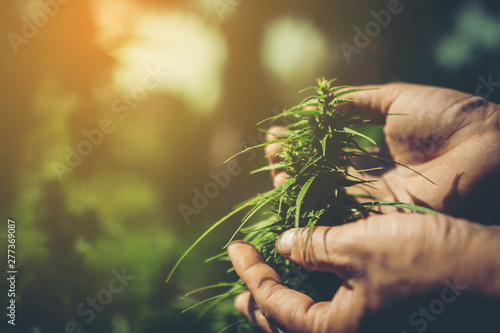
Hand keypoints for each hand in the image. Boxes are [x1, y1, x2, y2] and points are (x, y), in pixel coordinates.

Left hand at [228, 213, 499, 332]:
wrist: (487, 271)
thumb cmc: (423, 259)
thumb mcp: (358, 246)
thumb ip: (312, 247)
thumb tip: (283, 245)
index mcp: (335, 330)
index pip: (274, 303)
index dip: (250, 273)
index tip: (234, 248)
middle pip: (286, 323)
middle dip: (259, 300)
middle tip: (240, 285)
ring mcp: (365, 326)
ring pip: (309, 319)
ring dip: (282, 300)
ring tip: (262, 286)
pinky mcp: (379, 313)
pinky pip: (332, 309)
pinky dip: (311, 293)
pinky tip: (307, 276)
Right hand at [266, 83, 499, 221]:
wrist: (485, 146)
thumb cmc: (447, 117)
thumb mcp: (395, 99)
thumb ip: (356, 102)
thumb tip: (318, 104)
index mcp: (377, 151)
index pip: (330, 151)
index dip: (303, 143)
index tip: (278, 131)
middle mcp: (371, 178)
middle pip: (323, 176)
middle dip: (293, 164)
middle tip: (269, 152)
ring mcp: (374, 199)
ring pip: (326, 195)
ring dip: (296, 183)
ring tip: (272, 166)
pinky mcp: (379, 216)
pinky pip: (339, 211)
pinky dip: (313, 202)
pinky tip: (289, 188)